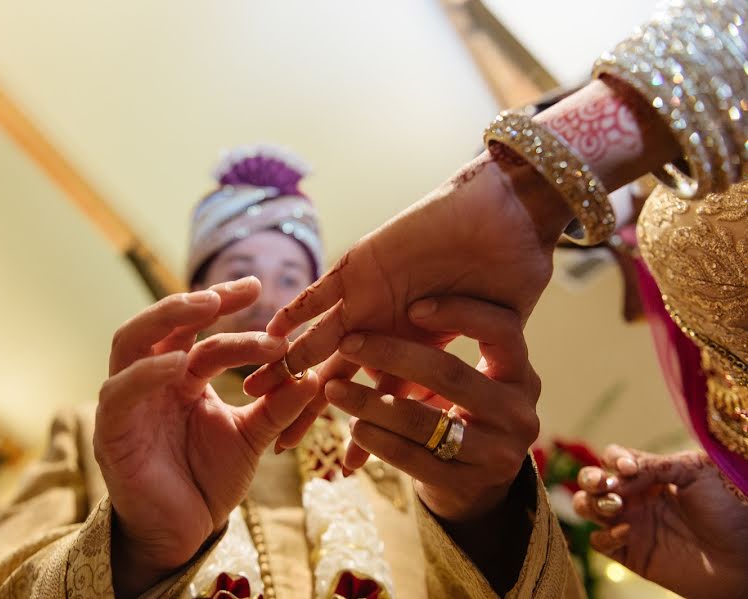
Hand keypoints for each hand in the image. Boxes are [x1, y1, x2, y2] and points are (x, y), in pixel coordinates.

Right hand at [95, 277, 317, 596]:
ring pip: (129, 342)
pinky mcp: (112, 431)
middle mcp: (151, 380)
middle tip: (236, 291)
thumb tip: (313, 376)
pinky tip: (179, 364)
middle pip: (159, 323)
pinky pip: (120, 393)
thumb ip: (277, 408)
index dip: (224, 303)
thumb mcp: (251, 438)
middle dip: (194, 299)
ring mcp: (127, 402)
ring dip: (165, 318)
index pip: (197, 328)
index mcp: (181, 377)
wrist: (182, 533)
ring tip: (207, 306)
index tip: (257, 287)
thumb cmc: (209, 480)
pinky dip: (146, 373)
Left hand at [245, 150, 568, 447]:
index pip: (384, 395)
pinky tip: (274, 329)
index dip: (367, 429)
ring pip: (319, 338)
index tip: (346, 465)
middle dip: (308, 407)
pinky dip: (298, 308)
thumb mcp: (498, 327)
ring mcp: (370, 295)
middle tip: (278, 442)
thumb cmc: (513, 265)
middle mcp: (386, 323)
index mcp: (416, 342)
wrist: (507, 211)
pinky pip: (321, 291)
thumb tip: (481, 406)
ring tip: (256, 391)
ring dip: (288, 363)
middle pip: (338, 374)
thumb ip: (471, 368)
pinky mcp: (361, 264)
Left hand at [324, 296, 539, 520]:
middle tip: (348, 343)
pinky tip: (353, 427)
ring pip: (425, 421)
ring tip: (334, 388)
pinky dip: (378, 441)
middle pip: (450, 374)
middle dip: (392, 354)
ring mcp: (498, 454)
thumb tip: (380, 313)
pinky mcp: (468, 486)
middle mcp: (519, 413)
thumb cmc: (463, 413)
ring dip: (371, 402)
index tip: (413, 306)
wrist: (478, 486)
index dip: (459, 314)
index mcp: (521, 375)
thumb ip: (436, 350)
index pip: (502, 330)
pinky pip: (414, 459)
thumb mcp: (465, 381)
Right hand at [573, 446, 747, 598]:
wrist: (746, 554)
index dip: (614, 459)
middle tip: (604, 484)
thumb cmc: (730, 507)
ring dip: (592, 503)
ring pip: (587, 508)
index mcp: (649, 474)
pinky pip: (599, 542)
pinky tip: (628, 531)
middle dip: (590, 478)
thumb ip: (656, 465)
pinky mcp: (631, 553)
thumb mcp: (696, 471)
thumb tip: (621, 472)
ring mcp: (631, 524)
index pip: (614, 458)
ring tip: (616, 507)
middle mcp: (635, 497)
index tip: (629, 468)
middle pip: (591, 480)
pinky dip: (605, 535)